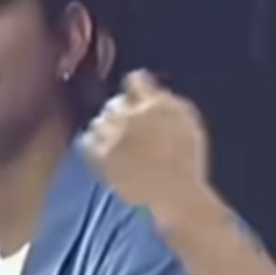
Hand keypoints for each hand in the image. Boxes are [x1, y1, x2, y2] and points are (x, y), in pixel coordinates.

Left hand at [81, 70, 210, 214]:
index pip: (135, 79)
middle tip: (131, 128)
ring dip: (108, 128)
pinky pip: (87, 139)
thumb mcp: (187, 121)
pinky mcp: (100, 156)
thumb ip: (167, 99)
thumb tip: (149, 83)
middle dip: (122, 112)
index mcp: (154, 104)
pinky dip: (94, 142)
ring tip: (120, 143)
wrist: (175, 195)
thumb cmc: (187, 160)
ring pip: (100, 120)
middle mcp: (129, 115)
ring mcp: (112, 136)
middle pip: (115, 102)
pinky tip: (105, 150)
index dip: (136, 88)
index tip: (138, 97)